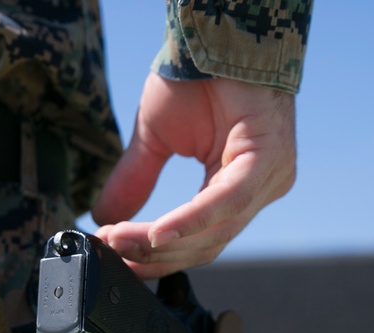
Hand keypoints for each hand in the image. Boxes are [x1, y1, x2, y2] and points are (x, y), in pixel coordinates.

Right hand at [91, 74, 296, 278]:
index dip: (154, 257)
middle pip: (205, 245)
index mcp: (237, 188)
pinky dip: (189, 221)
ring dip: (161, 241)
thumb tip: (103, 218)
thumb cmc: (197, 78)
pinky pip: (226, 203)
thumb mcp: (155, 139)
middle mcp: (259, 190)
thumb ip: (135, 182)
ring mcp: (270, 179)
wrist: (215, 32)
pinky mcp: (268, 161)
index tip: (114, 259)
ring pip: (214, 232)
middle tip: (110, 251)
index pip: (197, 241)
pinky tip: (156, 232)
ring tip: (119, 240)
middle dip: (153, 255)